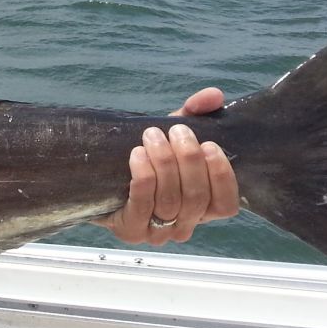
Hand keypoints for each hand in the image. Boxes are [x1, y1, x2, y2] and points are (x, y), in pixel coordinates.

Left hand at [98, 87, 238, 245]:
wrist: (100, 175)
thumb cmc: (148, 157)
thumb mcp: (173, 135)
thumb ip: (196, 113)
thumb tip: (214, 95)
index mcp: (203, 207)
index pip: (226, 204)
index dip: (222, 176)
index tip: (210, 145)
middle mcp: (185, 224)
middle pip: (197, 198)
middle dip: (188, 160)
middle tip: (176, 131)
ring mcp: (158, 232)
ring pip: (171, 201)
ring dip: (164, 164)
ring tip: (152, 136)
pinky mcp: (131, 231)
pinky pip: (143, 205)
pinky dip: (144, 177)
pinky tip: (137, 154)